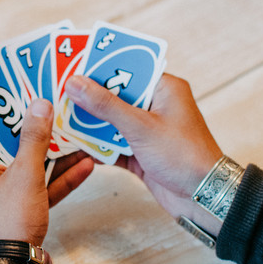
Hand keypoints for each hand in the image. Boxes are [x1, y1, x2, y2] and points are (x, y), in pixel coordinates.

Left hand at [0, 99, 94, 245]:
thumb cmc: (6, 222)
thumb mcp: (24, 174)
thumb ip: (34, 139)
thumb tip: (40, 105)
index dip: (15, 105)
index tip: (36, 90)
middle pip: (16, 142)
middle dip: (44, 130)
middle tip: (65, 110)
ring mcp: (3, 191)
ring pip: (32, 164)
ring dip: (58, 154)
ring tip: (82, 135)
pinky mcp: (19, 207)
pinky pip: (40, 185)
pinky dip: (59, 177)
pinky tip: (85, 165)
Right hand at [65, 74, 223, 231]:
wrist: (205, 199)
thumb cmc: (184, 157)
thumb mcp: (140, 127)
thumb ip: (105, 105)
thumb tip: (75, 83)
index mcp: (163, 88)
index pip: (125, 68)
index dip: (98, 66)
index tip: (70, 64)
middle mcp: (154, 105)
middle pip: (113, 94)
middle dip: (87, 97)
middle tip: (56, 92)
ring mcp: (146, 129)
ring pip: (109, 120)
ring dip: (88, 122)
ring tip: (58, 118)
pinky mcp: (139, 151)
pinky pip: (111, 143)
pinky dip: (95, 145)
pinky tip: (72, 145)